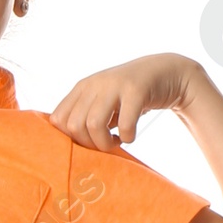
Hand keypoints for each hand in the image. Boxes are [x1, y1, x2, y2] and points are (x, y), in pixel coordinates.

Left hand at [47, 53, 200, 151]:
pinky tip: (130, 135)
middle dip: (89, 144)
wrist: (164, 72)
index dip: (71, 138)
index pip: (58, 120)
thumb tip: (69, 149)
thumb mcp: (102, 102)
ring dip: (106, 143)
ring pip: (94, 125)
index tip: (89, 142)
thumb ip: (84, 117)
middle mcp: (94, 84)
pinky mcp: (135, 90)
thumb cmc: (128, 97)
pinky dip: (127, 137)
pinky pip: (124, 124)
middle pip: (74, 126)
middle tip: (105, 144)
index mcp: (82, 88)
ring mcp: (114, 85)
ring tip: (117, 142)